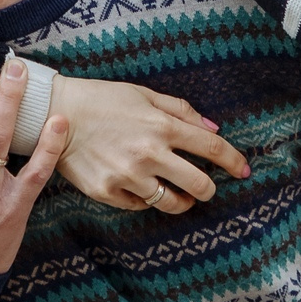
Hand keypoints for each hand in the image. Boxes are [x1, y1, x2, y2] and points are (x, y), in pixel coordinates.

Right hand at [47, 76, 249, 212]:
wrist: (56, 115)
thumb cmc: (103, 100)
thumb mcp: (145, 95)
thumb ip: (182, 111)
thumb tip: (214, 130)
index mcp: (161, 126)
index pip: (211, 148)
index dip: (233, 161)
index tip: (243, 170)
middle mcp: (149, 154)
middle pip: (199, 184)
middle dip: (210, 189)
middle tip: (206, 187)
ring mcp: (128, 177)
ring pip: (172, 203)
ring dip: (182, 200)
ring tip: (178, 194)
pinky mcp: (108, 193)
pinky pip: (141, 206)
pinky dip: (147, 199)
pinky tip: (141, 187)